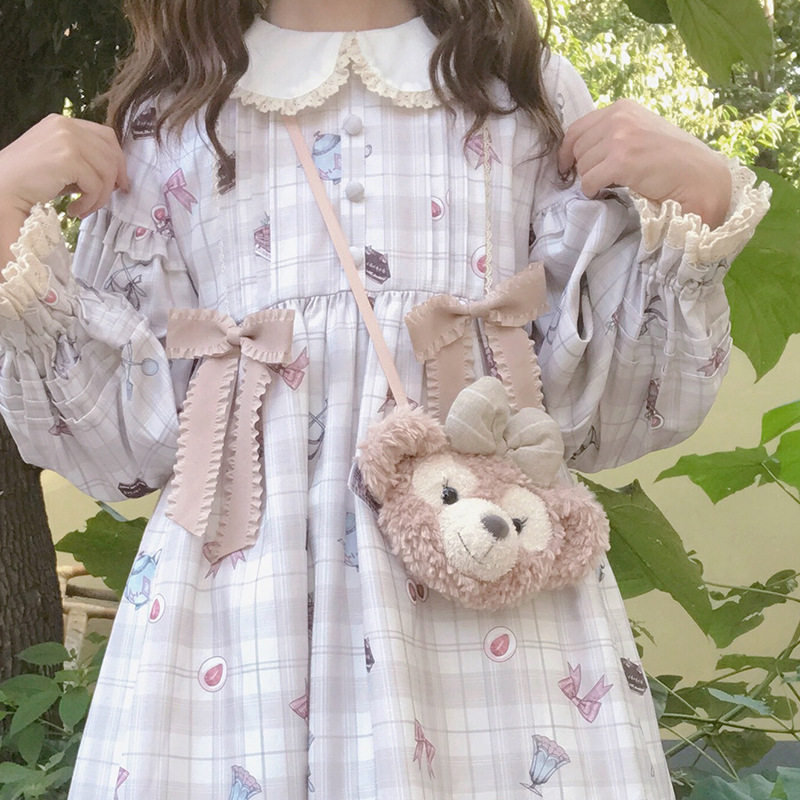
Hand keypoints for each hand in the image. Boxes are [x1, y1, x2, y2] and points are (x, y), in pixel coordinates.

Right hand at [0, 114, 129, 218]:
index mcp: (63, 124)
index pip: (105, 136)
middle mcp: (66, 126)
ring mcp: (67, 139)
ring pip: (107, 171)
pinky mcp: (68, 158)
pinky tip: (75, 210)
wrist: (2, 188)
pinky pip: (96, 185)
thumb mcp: (60, 163)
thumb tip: (113, 177)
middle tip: (104, 200)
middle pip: (111, 153)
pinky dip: (90, 202)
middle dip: (113, 181)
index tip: (119, 183)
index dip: (118, 161)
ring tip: (84, 208)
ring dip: (99, 197)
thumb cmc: (28, 181)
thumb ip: (84, 162)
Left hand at [558, 99, 731, 228]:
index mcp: (622, 108)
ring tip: (612, 183)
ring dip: (591, 180)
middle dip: (583, 167)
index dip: (567, 150)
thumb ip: (613, 134)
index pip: (577, 128)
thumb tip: (581, 151)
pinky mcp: (621, 161)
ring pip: (582, 166)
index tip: (566, 165)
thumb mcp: (640, 133)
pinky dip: (593, 191)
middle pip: (577, 149)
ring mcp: (619, 138)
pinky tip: (607, 192)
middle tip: (598, 179)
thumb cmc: (672, 158)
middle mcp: (619, 117)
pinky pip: (589, 181)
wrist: (699, 176)